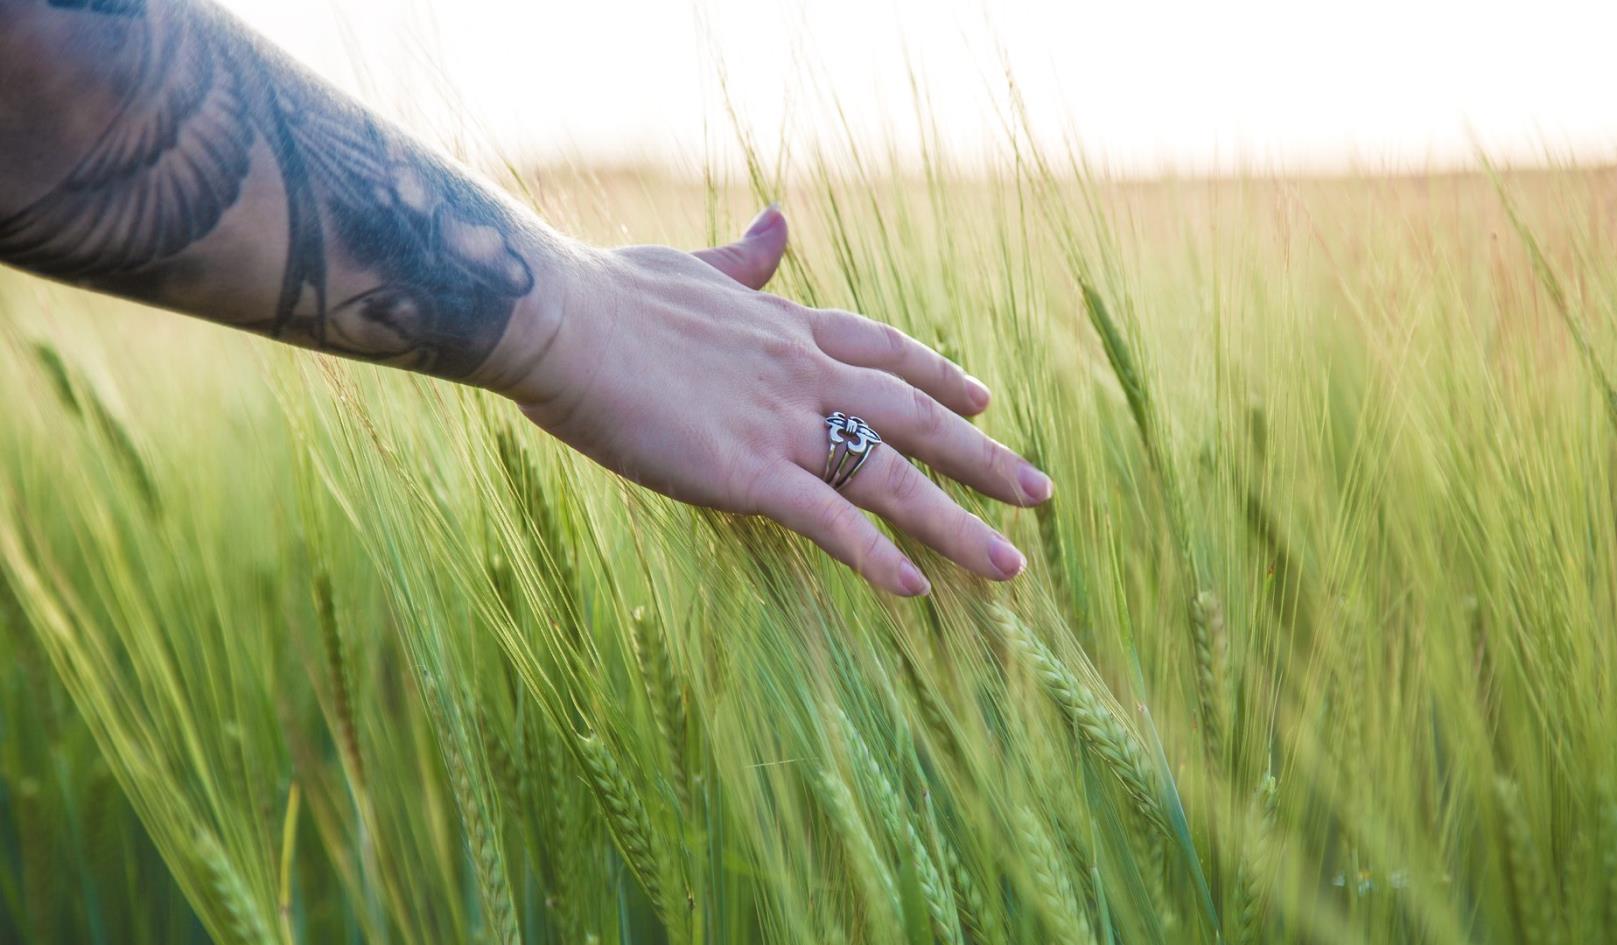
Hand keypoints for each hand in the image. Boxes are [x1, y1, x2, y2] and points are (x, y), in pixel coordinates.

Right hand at [502, 206, 1052, 595]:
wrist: (559, 319)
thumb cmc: (607, 294)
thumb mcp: (691, 267)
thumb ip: (746, 260)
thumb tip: (780, 219)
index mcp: (789, 328)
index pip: (887, 353)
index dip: (939, 377)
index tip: (981, 397)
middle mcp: (805, 374)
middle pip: (916, 419)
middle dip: (983, 457)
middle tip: (1040, 492)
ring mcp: (782, 425)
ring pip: (893, 478)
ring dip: (958, 524)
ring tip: (1011, 564)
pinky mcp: (747, 473)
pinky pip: (830, 522)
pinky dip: (876, 557)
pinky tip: (917, 590)